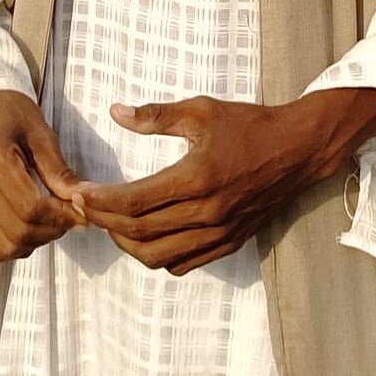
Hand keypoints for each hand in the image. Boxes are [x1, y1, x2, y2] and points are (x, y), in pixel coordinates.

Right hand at [0, 90, 86, 262]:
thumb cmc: (12, 112)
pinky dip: (16, 244)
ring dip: (34, 241)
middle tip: (70, 219)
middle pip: (18, 230)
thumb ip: (59, 170)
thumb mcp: (41, 133)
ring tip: (51, 222)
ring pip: (5, 245)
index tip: (81, 213)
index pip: (30, 207)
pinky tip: (31, 226)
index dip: (61, 217)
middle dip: (51, 231)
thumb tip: (81, 202)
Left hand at [74, 88, 375, 275]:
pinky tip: (146, 238)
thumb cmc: (248, 125)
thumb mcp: (201, 110)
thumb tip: (116, 112)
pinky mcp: (229, 243)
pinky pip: (183, 264)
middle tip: (85, 209)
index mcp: (197, 177)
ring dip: (127, 245)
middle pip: (139, 233)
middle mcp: (207, 212)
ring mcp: (219, 233)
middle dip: (104, 223)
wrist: (297, 150)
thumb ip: (156, 115)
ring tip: (111, 225)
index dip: (100, 202)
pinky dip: (157, 257)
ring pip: (158, 257)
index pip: (135, 201)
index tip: (78, 194)